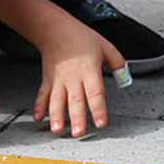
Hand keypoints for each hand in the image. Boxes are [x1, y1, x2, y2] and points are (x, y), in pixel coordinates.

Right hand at [32, 17, 125, 137]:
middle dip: (77, 118)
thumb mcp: (106, 47)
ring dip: (56, 117)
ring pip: (57, 101)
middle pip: (76, 100)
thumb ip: (118, 64)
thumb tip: (125, 80)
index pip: (96, 93)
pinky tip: (38, 117)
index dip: (98, 109)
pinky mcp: (48, 80)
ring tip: (57, 130)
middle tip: (78, 133)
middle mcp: (73, 77)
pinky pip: (43, 95)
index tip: (101, 123)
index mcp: (89, 70)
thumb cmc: (81, 38)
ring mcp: (59, 80)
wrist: (56, 30)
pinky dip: (39, 107)